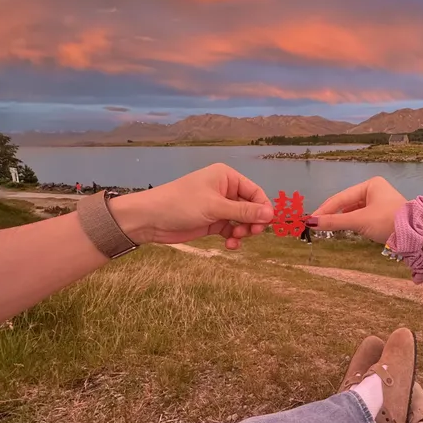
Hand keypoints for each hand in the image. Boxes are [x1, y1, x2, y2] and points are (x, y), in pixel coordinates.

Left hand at [110, 164, 272, 248]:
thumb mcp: (215, 207)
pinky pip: (231, 230)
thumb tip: (271, 214)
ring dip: (243, 232)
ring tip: (236, 239)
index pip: (255, 192)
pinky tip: (230, 245)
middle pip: (251, 207)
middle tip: (251, 234)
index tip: (266, 224)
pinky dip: (233, 238)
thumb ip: (244, 211)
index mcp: (226, 177)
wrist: (150, 219)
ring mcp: (218, 207)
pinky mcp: (212, 222)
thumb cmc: (181, 204)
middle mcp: (225, 190)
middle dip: (253, 221)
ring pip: (242, 221)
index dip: (263, 208)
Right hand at [309, 177, 405, 243]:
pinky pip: (362, 217)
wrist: (418, 234)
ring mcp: (379, 203)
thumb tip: (311, 223)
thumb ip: (335, 222)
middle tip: (316, 224)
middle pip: (347, 203)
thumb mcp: (359, 221)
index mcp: (370, 185)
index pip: (341, 197)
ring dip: (342, 219)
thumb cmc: (388, 221)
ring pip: (354, 211)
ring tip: (327, 227)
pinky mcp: (382, 215)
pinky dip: (352, 223)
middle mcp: (375, 190)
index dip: (325, 209)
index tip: (310, 220)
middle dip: (332, 214)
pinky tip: (344, 228)